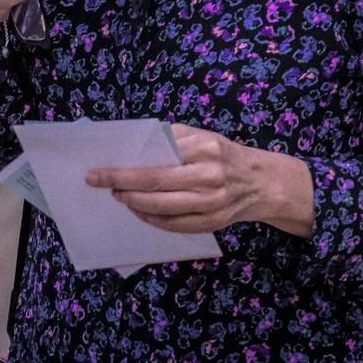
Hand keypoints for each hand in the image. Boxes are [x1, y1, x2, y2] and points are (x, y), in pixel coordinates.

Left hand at [90, 126, 313, 238]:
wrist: (264, 182)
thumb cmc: (226, 155)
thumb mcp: (205, 137)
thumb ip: (172, 139)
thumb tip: (131, 149)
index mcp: (206, 149)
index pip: (155, 161)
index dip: (123, 169)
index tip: (97, 172)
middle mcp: (211, 176)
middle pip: (154, 185)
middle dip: (120, 186)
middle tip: (99, 184)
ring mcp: (212, 203)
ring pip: (160, 208)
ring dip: (133, 203)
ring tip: (120, 196)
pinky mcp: (212, 223)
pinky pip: (172, 225)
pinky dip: (150, 218)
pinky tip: (140, 210)